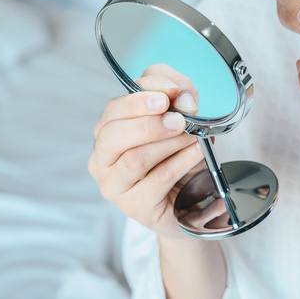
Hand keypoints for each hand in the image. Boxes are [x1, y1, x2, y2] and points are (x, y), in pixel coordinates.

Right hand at [88, 64, 204, 237]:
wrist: (189, 196)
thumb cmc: (175, 151)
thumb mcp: (176, 113)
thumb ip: (176, 92)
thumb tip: (183, 96)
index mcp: (106, 132)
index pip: (113, 110)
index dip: (140, 99)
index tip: (169, 95)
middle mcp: (102, 160)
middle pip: (112, 137)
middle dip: (148, 124)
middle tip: (178, 120)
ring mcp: (115, 186)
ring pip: (134, 160)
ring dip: (168, 144)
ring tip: (192, 135)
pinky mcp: (135, 206)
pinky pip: (158, 180)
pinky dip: (181, 162)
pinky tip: (196, 152)